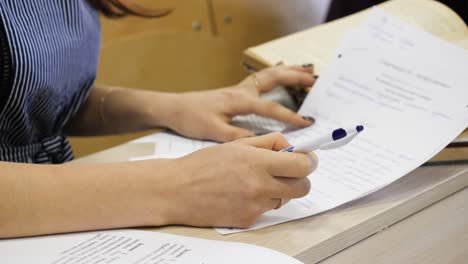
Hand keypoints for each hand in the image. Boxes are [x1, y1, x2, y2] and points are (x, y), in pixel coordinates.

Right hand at [158, 133, 317, 227]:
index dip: (310, 161)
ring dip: (277, 190)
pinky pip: (266, 210)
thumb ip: (268, 143)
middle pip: (302, 187)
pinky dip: (260, 202)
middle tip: (288, 171)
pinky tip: (240, 194)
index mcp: (257, 162)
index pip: (302, 165)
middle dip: (300, 178)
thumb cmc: (202, 164)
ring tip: (253, 182)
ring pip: (284, 198)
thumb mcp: (235, 144)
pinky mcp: (247, 220)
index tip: (308, 159)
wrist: (176, 190)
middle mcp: (260, 186)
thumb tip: (292, 146)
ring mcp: (255, 206)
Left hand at [164, 64, 315, 141]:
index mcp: (239, 100)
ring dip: (289, 72)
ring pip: (269, 75)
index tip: (307, 124)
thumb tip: (260, 143)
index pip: (271, 109)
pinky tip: (281, 75)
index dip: (290, 117)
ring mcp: (239, 88)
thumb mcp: (212, 131)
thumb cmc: (191, 117)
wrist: (173, 107)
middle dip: (296, 78)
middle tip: (316, 80)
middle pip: (275, 78)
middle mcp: (242, 90)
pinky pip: (261, 79)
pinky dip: (276, 74)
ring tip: (307, 72)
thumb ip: (236, 137)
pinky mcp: (236, 91)